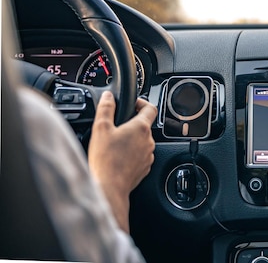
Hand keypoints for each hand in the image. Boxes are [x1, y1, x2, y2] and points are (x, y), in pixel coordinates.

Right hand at [88, 91, 156, 232]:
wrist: (109, 187)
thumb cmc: (105, 160)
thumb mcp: (101, 128)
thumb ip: (106, 108)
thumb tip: (108, 96)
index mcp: (141, 128)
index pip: (150, 108)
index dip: (141, 103)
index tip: (133, 104)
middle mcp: (149, 141)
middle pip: (144, 126)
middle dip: (131, 124)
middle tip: (116, 127)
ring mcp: (148, 155)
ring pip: (142, 142)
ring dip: (131, 140)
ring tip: (114, 144)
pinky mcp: (145, 167)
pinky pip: (140, 155)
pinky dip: (131, 153)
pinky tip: (117, 157)